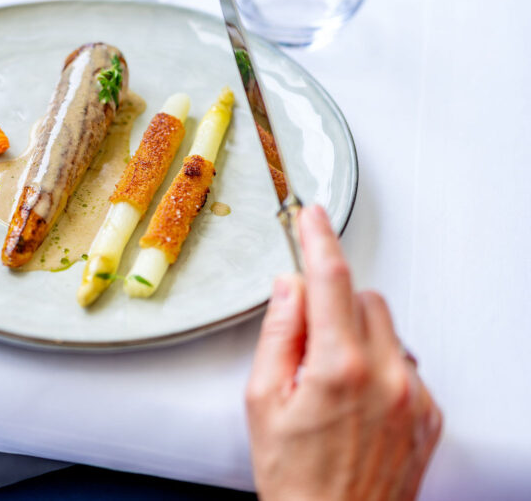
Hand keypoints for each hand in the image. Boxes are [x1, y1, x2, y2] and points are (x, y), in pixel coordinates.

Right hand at [245, 205, 441, 500]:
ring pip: (388, 329)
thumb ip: (279, 334)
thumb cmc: (295, 477)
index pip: (330, 280)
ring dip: (358, 334)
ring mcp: (414, 397)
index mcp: (338, 368)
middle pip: (363, 299)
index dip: (319, 239)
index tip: (313, 217)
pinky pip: (406, 363)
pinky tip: (356, 401)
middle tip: (306, 343)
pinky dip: (381, 367)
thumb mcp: (261, 400)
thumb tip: (289, 288)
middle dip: (333, 304)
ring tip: (331, 380)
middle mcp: (386, 378)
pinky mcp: (429, 414)